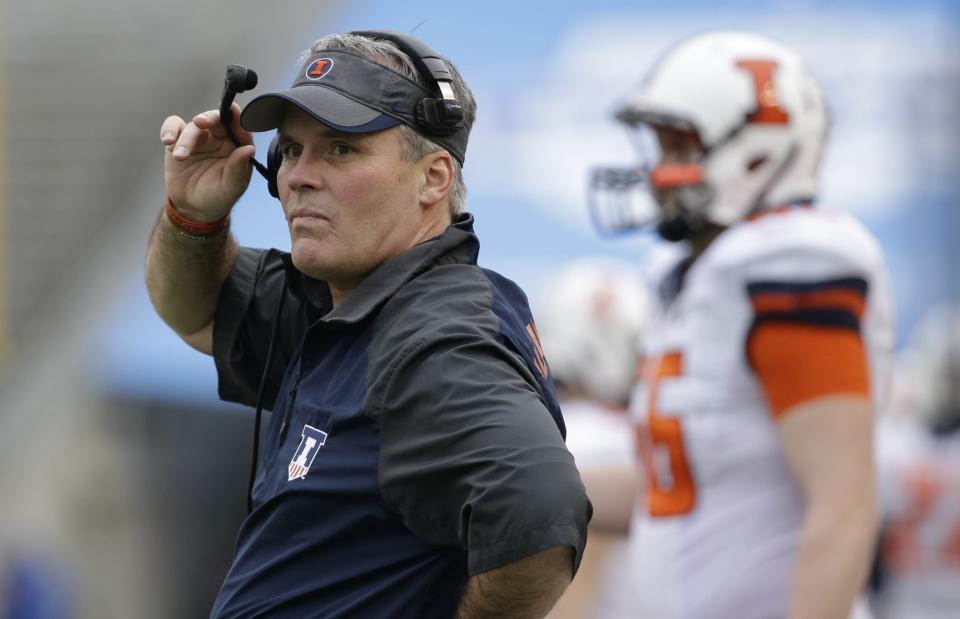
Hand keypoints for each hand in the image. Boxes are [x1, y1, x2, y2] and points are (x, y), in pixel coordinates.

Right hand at [160, 102, 255, 221]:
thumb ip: (238, 169)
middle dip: (208, 118)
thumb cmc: (218, 198)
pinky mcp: (179, 141)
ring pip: (193, 127)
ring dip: (185, 139)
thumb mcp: (231, 188)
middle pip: (216, 119)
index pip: (240, 126)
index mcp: (237, 146)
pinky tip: (168, 140)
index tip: (232, 112)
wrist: (194, 208)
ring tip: (180, 157)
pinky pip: (173, 127)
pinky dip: (169, 129)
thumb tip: (248, 149)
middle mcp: (219, 138)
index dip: (237, 117)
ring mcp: (199, 138)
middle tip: (200, 123)